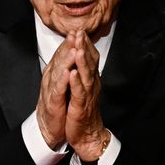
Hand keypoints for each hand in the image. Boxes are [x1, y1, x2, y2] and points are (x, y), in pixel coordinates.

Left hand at [36, 31, 108, 160]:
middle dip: (84, 47)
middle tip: (80, 32)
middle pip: (89, 63)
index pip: (89, 58)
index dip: (84, 44)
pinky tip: (73, 73)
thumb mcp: (82, 88)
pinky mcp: (81, 106)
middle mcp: (91, 84)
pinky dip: (76, 83)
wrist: (87, 134)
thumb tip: (79, 56)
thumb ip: (82, 73)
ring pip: (86, 75)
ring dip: (81, 61)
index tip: (79, 30)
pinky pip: (79, 93)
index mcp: (90, 79)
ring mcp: (87, 95)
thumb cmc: (82, 110)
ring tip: (77, 48)